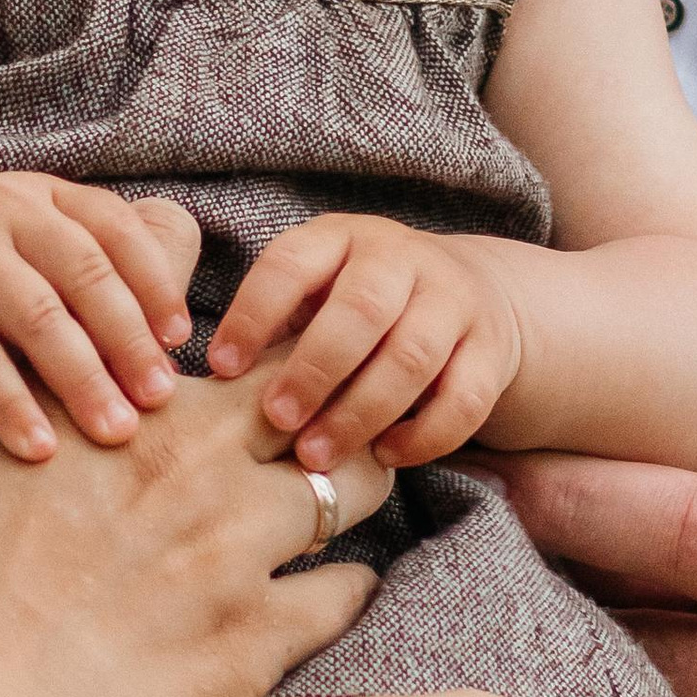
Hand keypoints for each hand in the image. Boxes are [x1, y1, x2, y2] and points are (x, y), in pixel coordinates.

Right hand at [0, 173, 203, 462]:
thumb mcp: (26, 263)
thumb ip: (84, 286)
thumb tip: (170, 352)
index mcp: (39, 196)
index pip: (114, 230)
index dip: (154, 285)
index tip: (179, 343)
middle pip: (82, 272)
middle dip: (127, 340)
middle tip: (158, 399)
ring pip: (35, 317)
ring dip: (82, 380)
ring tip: (114, 432)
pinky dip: (13, 408)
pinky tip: (39, 449)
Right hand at [0, 378, 388, 696]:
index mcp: (76, 422)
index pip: (181, 360)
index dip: (209, 383)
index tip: (214, 411)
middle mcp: (163, 462)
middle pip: (282, 395)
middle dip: (302, 412)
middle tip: (302, 443)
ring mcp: (223, 545)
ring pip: (339, 481)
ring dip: (342, 494)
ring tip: (336, 515)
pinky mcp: (257, 637)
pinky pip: (346, 590)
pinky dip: (344, 592)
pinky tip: (332, 602)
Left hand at [213, 216, 523, 471]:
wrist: (472, 294)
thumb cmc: (357, 306)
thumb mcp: (315, 292)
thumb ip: (273, 324)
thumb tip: (204, 377)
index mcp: (340, 238)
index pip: (291, 264)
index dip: (253, 315)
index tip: (221, 369)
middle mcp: (400, 258)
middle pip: (360, 310)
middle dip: (314, 370)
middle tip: (276, 420)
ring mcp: (453, 300)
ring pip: (411, 357)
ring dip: (361, 412)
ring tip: (318, 455)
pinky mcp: (491, 349)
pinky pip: (465, 398)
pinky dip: (425, 436)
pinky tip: (385, 458)